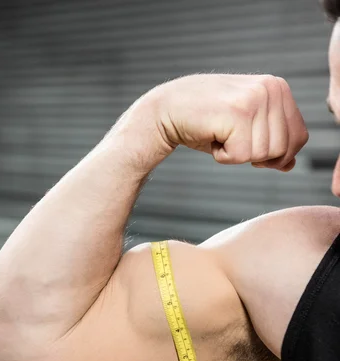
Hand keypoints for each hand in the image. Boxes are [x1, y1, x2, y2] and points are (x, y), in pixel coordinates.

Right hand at [150, 73, 308, 170]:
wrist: (168, 110)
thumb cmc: (207, 122)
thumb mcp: (246, 130)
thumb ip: (271, 142)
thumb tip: (290, 165)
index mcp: (279, 88)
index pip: (299, 137)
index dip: (275, 154)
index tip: (247, 143)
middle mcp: (272, 89)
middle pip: (283, 150)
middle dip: (254, 155)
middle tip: (230, 137)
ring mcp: (255, 99)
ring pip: (263, 154)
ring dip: (237, 155)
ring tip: (221, 134)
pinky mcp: (237, 114)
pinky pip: (241, 156)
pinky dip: (223, 156)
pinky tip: (212, 136)